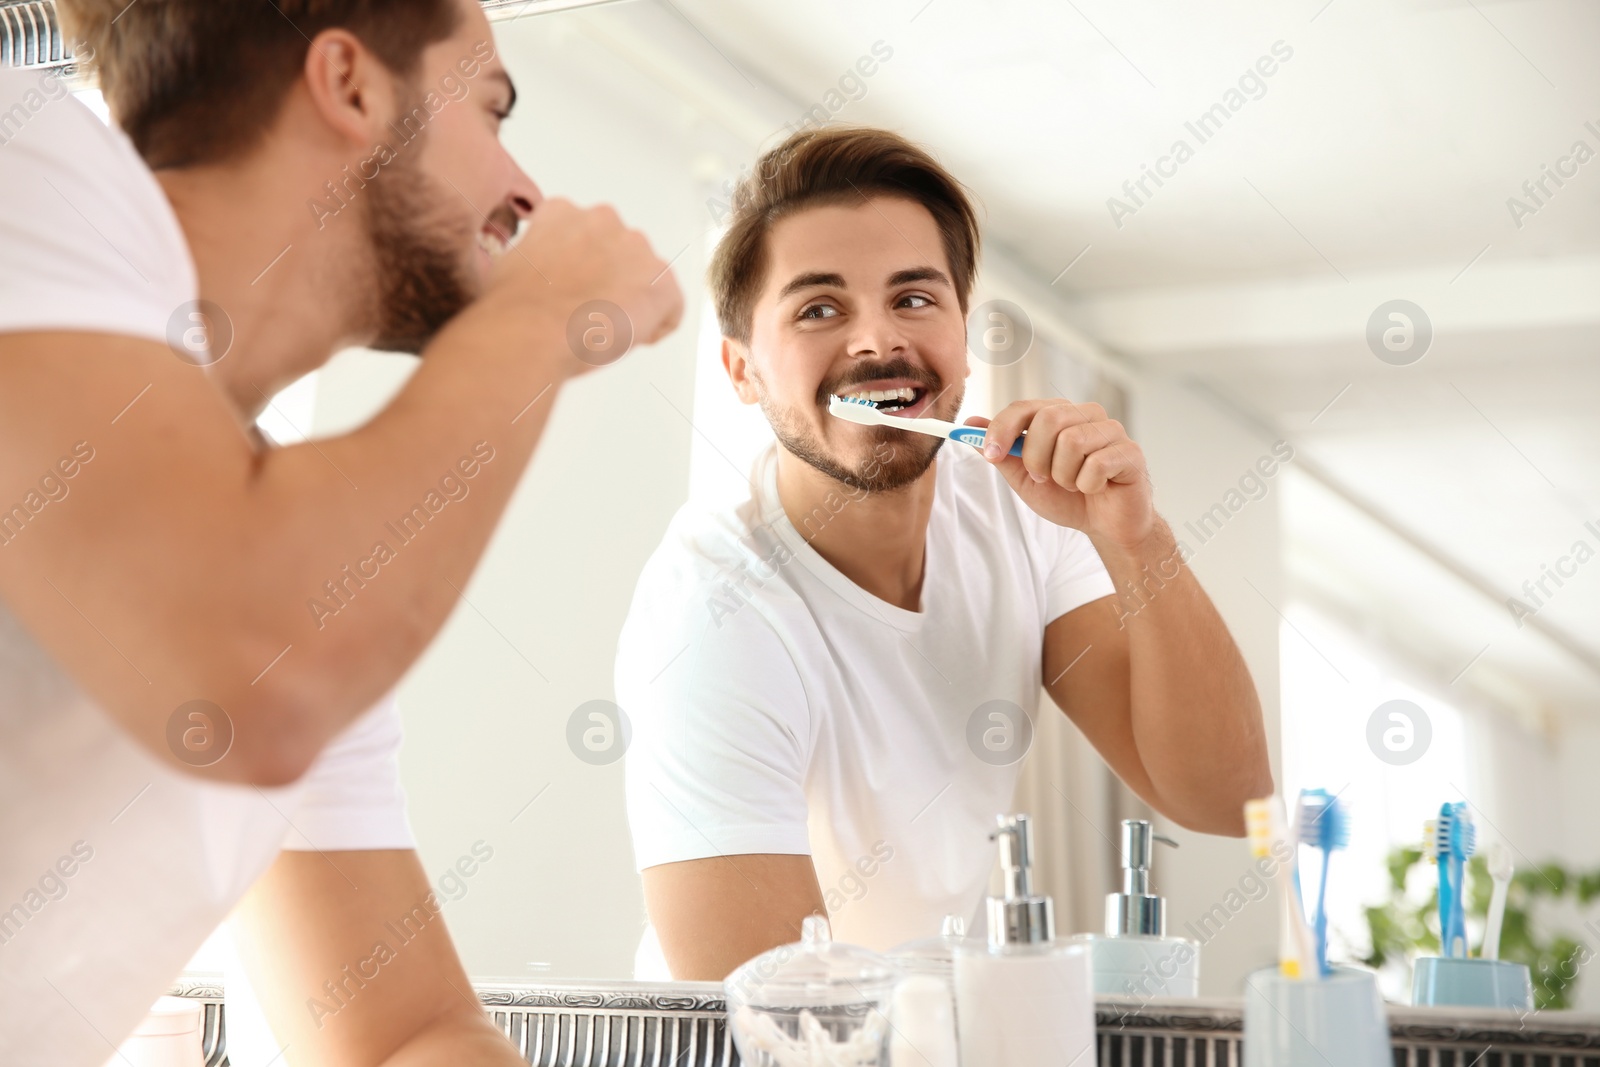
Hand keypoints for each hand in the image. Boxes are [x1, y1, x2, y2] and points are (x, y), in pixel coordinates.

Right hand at [476, 197, 684, 378]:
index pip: (585, 237)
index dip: (582, 270)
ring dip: (633, 302)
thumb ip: (537, 261)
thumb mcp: (512, 267)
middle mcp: (603, 220)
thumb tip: (543, 280)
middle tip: (590, 315)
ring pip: (645, 278)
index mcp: (563, 213)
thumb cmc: (514, 310)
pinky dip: (657, 325)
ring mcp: (636, 248)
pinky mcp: (661, 281)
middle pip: (620, 253)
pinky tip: (633, 339)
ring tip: (605, 330)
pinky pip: (671, 306)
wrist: (531, 330)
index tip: (574, 293)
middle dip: (611, 282)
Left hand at [971, 398, 1155, 549]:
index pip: (1024, 406)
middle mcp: (1085, 415)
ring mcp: (1110, 430)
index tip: (990, 454)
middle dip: (1036, 458)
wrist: (1105, 525)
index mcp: (1058, 415)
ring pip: (1071, 441)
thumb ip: (1002, 452)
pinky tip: (1096, 488)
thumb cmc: (1068, 498)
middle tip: (1044, 479)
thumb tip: (971, 424)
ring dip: (1064, 476)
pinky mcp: (1130, 451)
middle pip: (1047, 419)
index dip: (1002, 429)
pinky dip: (1088, 485)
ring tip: (1073, 484)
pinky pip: (1096, 465)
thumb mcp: (1025, 478)